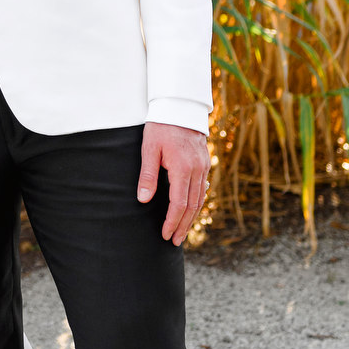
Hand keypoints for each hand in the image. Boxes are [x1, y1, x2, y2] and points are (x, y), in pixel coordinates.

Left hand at [138, 122, 209, 246]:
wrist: (180, 107)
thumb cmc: (161, 126)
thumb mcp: (149, 149)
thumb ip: (148, 175)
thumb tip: (143, 200)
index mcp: (182, 168)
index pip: (179, 204)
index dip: (172, 222)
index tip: (165, 235)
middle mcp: (197, 170)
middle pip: (192, 206)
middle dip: (183, 226)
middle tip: (174, 241)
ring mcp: (203, 166)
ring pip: (200, 199)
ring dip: (191, 217)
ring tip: (182, 231)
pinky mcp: (205, 162)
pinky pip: (203, 188)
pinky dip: (197, 203)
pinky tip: (191, 210)